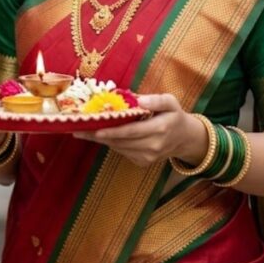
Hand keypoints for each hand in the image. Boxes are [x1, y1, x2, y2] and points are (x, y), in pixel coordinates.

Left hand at [73, 93, 208, 168]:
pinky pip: (122, 151)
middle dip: (98, 135)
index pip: (132, 131)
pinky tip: (100, 135)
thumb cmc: (174, 116)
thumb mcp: (171, 102)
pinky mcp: (142, 162)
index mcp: (161, 128)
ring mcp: (148, 157)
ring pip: (118, 147)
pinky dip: (111, 143)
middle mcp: (153, 146)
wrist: (185, 139)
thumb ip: (156, 100)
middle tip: (78, 128)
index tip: (96, 129)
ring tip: (83, 131)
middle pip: (121, 141)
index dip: (113, 131)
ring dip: (101, 139)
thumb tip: (138, 100)